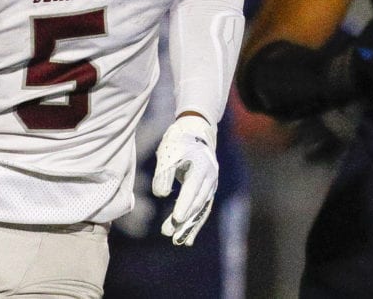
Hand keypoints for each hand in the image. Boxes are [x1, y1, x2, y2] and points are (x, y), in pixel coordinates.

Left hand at [151, 114, 218, 245]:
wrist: (196, 130)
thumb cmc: (179, 141)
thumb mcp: (168, 152)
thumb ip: (164, 173)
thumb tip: (161, 195)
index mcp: (202, 166)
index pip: (193, 189)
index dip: (185, 204)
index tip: (177, 219)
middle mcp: (210, 178)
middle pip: (197, 203)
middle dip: (184, 220)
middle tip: (168, 234)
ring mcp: (211, 185)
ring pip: (201, 209)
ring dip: (189, 226)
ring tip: (177, 242)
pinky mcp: (208, 190)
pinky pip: (202, 210)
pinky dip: (194, 223)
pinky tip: (187, 239)